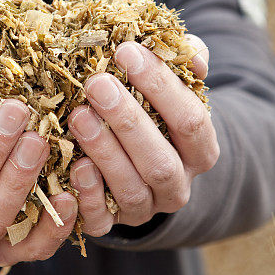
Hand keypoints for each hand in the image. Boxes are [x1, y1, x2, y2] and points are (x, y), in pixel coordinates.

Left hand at [67, 35, 218, 236]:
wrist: (135, 153)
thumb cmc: (153, 106)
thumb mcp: (173, 80)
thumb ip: (186, 60)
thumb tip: (195, 59)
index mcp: (200, 150)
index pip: (191, 120)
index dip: (160, 85)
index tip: (126, 51)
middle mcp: (177, 184)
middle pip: (160, 161)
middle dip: (127, 120)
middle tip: (97, 83)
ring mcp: (145, 207)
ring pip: (131, 189)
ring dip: (104, 151)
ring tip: (78, 115)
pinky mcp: (111, 222)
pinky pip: (102, 220)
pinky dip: (88, 194)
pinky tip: (74, 164)